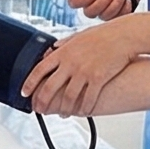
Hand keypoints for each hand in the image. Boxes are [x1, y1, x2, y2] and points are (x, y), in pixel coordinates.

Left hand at [21, 19, 140, 116]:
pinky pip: (88, 99)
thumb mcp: (79, 36)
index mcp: (63, 52)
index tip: (25, 93)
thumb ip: (65, 43)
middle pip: (50, 87)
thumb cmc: (104, 35)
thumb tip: (54, 48)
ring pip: (69, 97)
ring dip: (65, 108)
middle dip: (42, 102)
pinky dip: (84, 108)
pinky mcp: (99, 78)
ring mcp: (84, 71)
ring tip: (64, 114)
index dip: (29, 84)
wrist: (124, 36)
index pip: (39, 70)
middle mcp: (71, 63)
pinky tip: (83, 112)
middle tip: (40, 110)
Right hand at [67, 0, 144, 19]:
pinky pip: (116, 18)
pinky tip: (127, 0)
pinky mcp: (115, 15)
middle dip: (102, 2)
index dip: (82, 0)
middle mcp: (91, 3)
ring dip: (114, 5)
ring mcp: (103, 10)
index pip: (73, 2)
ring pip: (103, 16)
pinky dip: (123, 9)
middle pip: (89, 12)